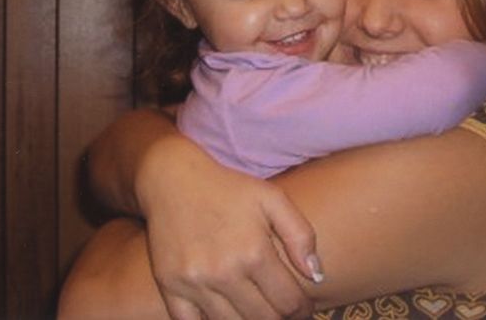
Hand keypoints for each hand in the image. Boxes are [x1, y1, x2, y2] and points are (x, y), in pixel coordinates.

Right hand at [137, 135, 319, 318]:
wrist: (173, 180)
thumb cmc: (228, 188)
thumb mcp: (272, 198)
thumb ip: (301, 235)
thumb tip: (315, 277)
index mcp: (254, 251)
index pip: (288, 303)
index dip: (302, 310)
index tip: (303, 309)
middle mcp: (224, 272)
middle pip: (263, 319)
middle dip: (279, 318)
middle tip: (282, 311)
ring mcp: (194, 282)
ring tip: (257, 311)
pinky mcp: (169, 286)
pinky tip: (225, 313)